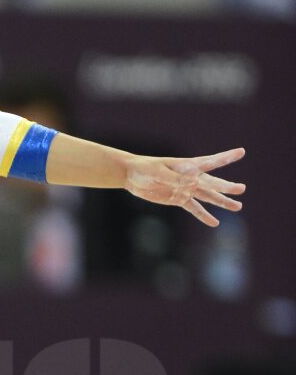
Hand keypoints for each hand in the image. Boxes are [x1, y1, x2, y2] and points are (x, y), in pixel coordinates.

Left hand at [123, 148, 244, 226]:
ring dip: (221, 202)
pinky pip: (194, 208)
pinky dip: (203, 216)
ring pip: (207, 196)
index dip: (226, 157)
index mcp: (187, 165)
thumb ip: (175, 178)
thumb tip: (192, 184)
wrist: (132, 175)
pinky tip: (214, 222)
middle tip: (241, 189)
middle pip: (212, 183)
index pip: (210, 161)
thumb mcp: (159, 172)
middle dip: (226, 187)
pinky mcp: (179, 199)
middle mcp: (190, 177)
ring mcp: (186, 189)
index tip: (241, 152)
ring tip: (237, 207)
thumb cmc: (145, 168)